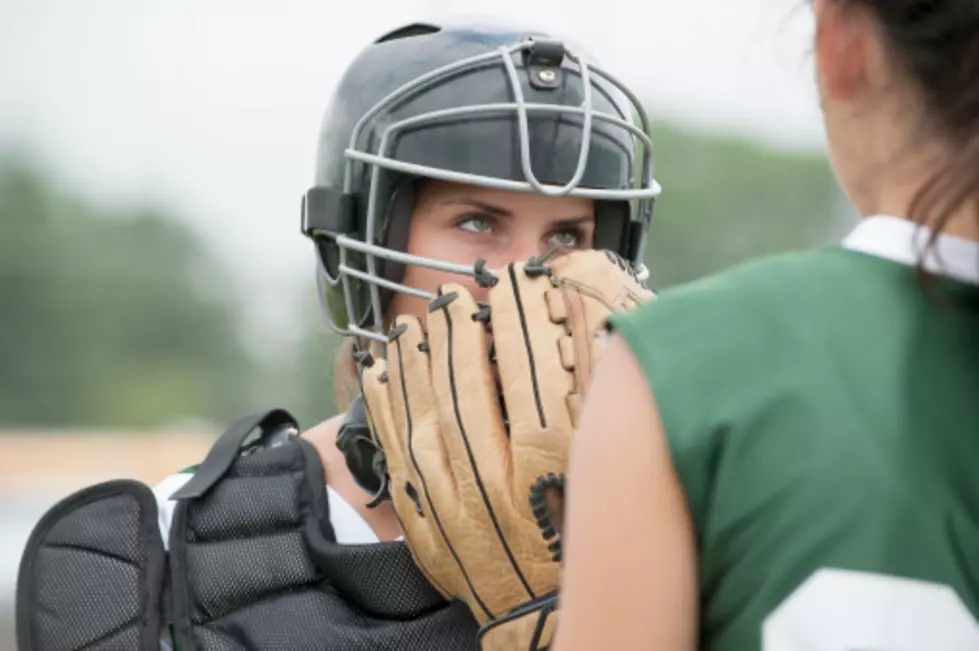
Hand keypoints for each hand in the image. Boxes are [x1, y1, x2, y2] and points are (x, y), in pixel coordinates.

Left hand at [360, 249, 653, 648]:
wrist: (550, 619)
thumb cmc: (594, 540)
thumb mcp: (610, 466)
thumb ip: (603, 397)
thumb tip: (599, 331)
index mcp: (556, 462)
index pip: (534, 365)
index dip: (524, 317)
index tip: (519, 283)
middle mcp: (500, 477)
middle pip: (472, 384)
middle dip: (462, 332)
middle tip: (457, 296)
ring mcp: (457, 502)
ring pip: (427, 412)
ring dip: (418, 362)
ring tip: (416, 324)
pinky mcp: (430, 526)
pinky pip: (397, 454)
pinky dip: (386, 409)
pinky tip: (380, 373)